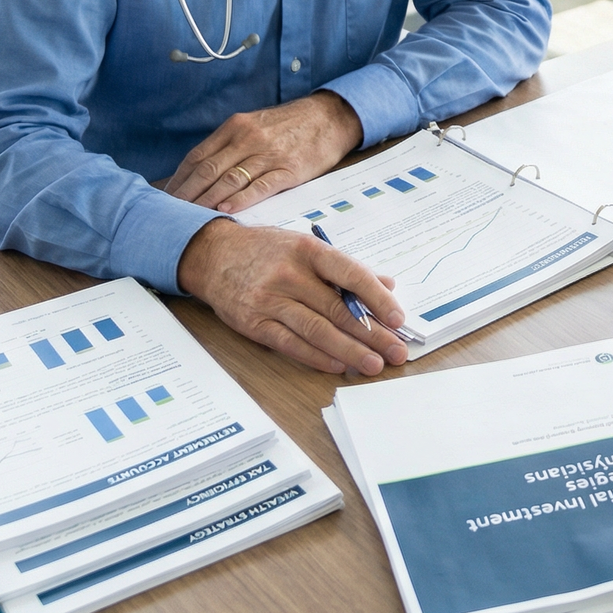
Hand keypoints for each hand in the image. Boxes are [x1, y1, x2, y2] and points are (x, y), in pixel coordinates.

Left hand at [162, 91, 363, 212]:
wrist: (331, 117)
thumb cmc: (291, 125)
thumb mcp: (256, 124)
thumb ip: (230, 144)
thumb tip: (201, 172)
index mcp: (236, 126)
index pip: (197, 156)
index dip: (178, 180)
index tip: (163, 198)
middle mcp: (248, 138)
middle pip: (208, 170)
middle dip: (185, 195)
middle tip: (167, 215)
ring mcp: (269, 154)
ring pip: (229, 180)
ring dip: (206, 201)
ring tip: (188, 219)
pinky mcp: (289, 169)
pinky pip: (260, 186)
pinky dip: (240, 199)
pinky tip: (225, 210)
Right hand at [176, 219, 407, 375]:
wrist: (215, 255)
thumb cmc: (269, 250)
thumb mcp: (308, 247)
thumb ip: (346, 268)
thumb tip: (387, 285)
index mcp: (310, 251)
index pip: (352, 275)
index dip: (378, 299)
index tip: (398, 318)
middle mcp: (290, 275)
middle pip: (338, 310)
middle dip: (372, 334)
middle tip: (396, 351)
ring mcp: (270, 300)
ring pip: (318, 331)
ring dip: (350, 351)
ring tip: (374, 364)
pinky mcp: (254, 323)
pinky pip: (291, 344)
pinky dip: (318, 357)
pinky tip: (339, 365)